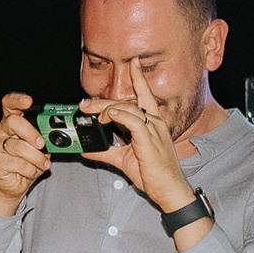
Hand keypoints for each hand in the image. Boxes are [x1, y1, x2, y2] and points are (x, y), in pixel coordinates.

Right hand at [0, 93, 48, 214]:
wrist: (13, 184)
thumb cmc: (26, 162)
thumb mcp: (39, 147)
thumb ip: (44, 138)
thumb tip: (58, 134)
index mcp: (11, 122)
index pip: (9, 104)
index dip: (17, 100)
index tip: (28, 101)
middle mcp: (1, 130)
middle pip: (13, 122)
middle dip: (31, 133)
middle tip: (41, 144)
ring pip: (18, 146)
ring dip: (37, 158)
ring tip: (43, 164)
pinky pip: (18, 163)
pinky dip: (31, 169)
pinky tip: (32, 171)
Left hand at [78, 64, 192, 210]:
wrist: (168, 189)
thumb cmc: (153, 173)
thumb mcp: (123, 159)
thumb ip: (105, 152)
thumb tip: (86, 150)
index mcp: (151, 124)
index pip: (145, 95)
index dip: (139, 78)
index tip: (133, 63)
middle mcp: (154, 123)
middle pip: (127, 102)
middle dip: (103, 101)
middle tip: (85, 104)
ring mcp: (153, 130)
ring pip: (128, 108)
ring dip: (106, 109)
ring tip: (92, 115)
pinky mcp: (149, 140)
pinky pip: (134, 121)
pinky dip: (119, 116)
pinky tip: (108, 116)